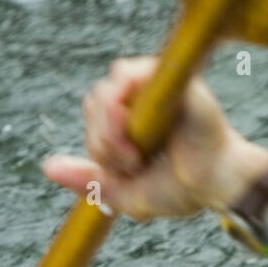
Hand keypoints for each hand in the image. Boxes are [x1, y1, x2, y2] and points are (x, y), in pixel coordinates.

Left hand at [42, 56, 267, 220]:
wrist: (219, 186)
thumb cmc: (183, 188)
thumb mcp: (126, 192)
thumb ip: (90, 180)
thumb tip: (48, 167)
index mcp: (134, 117)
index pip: (94, 113)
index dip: (97, 142)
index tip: (121, 170)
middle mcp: (145, 97)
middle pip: (95, 100)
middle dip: (100, 140)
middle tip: (130, 165)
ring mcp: (158, 85)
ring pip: (106, 87)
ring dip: (109, 129)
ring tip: (135, 156)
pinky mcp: (171, 78)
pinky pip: (127, 73)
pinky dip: (120, 104)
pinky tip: (135, 133)